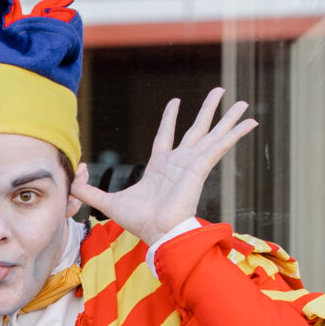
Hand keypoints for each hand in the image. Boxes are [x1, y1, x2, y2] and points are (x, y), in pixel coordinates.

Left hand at [70, 87, 256, 245]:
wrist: (159, 232)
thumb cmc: (140, 222)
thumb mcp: (108, 201)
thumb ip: (88, 190)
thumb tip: (74, 176)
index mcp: (162, 167)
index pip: (167, 136)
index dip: (170, 118)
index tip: (176, 102)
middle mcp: (181, 162)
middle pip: (197, 129)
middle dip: (208, 111)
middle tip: (220, 92)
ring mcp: (193, 163)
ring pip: (213, 133)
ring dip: (228, 118)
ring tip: (243, 103)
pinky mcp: (201, 166)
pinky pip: (221, 145)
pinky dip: (235, 133)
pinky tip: (250, 122)